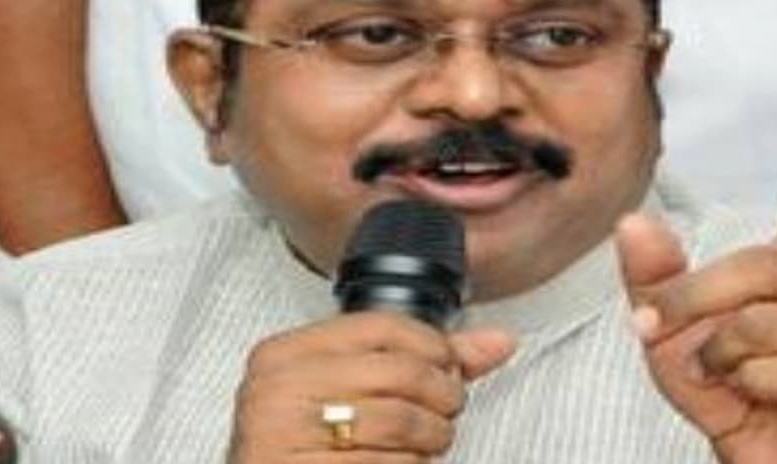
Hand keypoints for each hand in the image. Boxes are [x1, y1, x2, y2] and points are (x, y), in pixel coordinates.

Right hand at [228, 311, 514, 462]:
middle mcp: (277, 388)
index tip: (449, 366)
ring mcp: (283, 434)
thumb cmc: (308, 444)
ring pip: (399, 422)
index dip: (433, 346)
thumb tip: (500, 340)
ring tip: (428, 443)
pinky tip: (405, 463)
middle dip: (442, 395)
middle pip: (398, 372)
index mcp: (284, 354)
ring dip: (433, 437)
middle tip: (446, 410)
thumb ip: (421, 361)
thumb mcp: (348, 390)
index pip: (381, 326)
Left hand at [618, 84, 776, 463]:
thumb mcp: (675, 335)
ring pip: (769, 321)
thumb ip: (657, 280)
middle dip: (693, 300)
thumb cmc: (733, 398)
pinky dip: (756, 390)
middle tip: (656, 332)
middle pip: (762, 264)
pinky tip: (771, 404)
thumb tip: (632, 220)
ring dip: (723, 358)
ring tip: (732, 381)